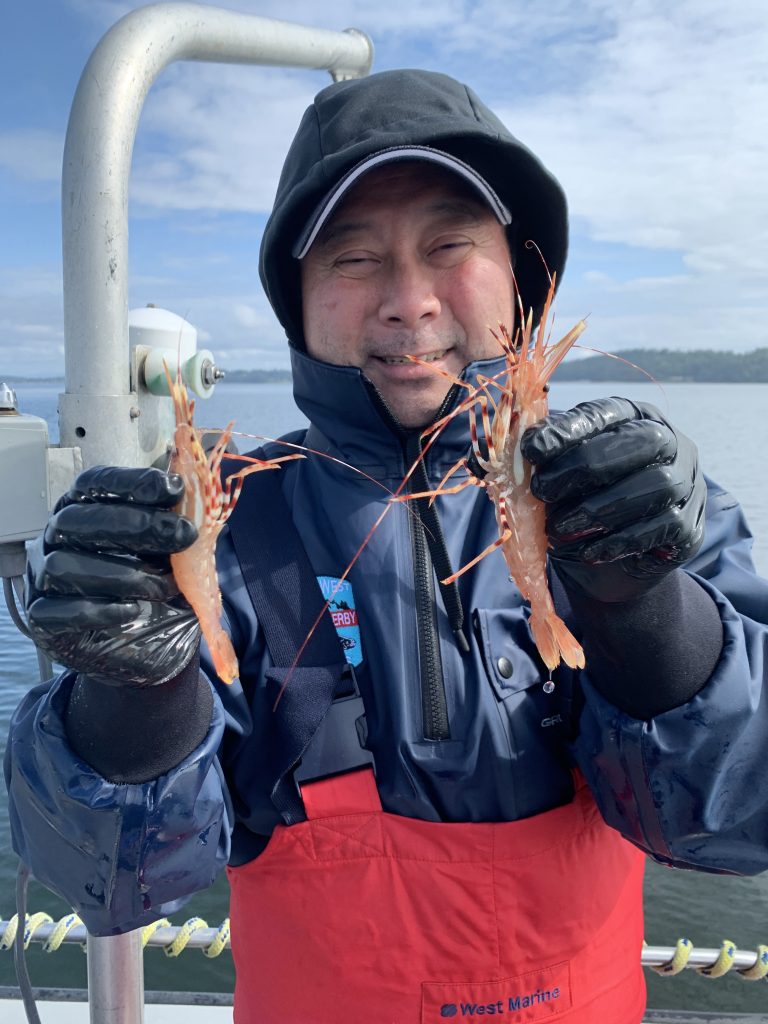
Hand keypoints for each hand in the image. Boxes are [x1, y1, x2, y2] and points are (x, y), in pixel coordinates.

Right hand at [26, 466, 199, 684]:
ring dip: (123, 574)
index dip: (131, 482)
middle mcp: (57, 539)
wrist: (152, 648)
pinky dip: (98, 610)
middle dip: (136, 525)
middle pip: (77, 520)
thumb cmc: (158, 588)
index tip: (174, 488)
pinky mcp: (44, 621)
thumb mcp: (177, 552)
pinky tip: (132, 611)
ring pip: (63, 565)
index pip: (94, 484)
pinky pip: (56, 611)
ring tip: (163, 586)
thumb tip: (194, 488)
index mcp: (85, 511)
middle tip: (183, 535)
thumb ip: (178, 521)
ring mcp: (44, 579)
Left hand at [520, 397, 706, 601]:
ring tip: (559, 529)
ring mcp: (686, 484)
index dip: (568, 430)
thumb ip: (519, 465)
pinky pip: (660, 527)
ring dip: (597, 509)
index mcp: (631, 418)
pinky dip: (618, 540)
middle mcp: (668, 443)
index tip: (531, 449)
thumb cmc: (577, 507)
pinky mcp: (690, 527)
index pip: (604, 413)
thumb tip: (475, 457)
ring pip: (652, 486)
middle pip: (637, 443)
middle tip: (542, 491)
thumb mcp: (548, 481)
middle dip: (582, 467)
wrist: (612, 567)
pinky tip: (587, 551)